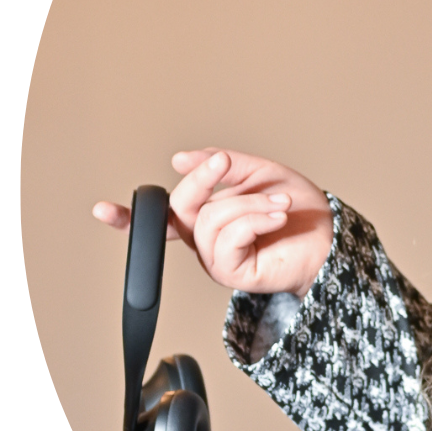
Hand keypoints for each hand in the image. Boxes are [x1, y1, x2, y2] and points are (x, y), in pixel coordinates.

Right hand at [93, 149, 333, 298]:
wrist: (330, 238)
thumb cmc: (301, 211)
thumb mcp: (259, 173)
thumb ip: (222, 164)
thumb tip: (181, 159)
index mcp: (207, 218)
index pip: (163, 217)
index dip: (129, 217)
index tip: (101, 210)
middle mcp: (206, 240)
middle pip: (182, 207)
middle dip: (204, 179)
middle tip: (225, 164)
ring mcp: (217, 258)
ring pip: (210, 219)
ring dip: (250, 203)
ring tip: (280, 205)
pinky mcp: (232, 272)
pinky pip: (227, 238)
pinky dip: (254, 219)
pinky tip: (276, 217)